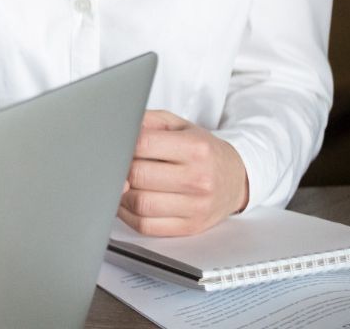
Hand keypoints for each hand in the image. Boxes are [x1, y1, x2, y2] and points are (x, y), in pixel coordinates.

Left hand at [117, 110, 248, 235]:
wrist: (236, 179)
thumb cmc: (202, 151)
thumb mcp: (179, 126)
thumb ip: (148, 121)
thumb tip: (117, 128)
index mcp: (195, 148)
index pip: (143, 145)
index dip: (121, 144)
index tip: (114, 145)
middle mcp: (198, 179)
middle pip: (138, 176)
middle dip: (118, 170)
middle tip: (112, 165)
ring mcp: (196, 206)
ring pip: (140, 204)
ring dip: (120, 194)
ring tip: (119, 184)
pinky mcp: (190, 227)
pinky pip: (146, 225)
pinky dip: (128, 215)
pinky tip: (126, 202)